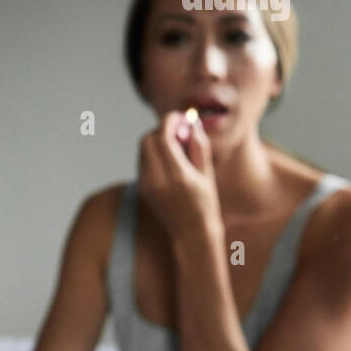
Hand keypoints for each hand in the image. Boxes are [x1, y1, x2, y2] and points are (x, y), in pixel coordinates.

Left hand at [137, 110, 221, 249]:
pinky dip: (153, 153)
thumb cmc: (206, 203)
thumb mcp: (207, 173)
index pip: (163, 137)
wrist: (191, 233)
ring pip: (143, 149)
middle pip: (147, 140)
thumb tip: (191, 122)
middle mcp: (157, 180)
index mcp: (177, 176)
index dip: (170, 122)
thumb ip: (198, 146)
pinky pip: (143, 160)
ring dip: (157, 140)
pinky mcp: (142, 188)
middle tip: (179, 129)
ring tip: (178, 146)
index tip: (180, 117)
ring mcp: (146, 185)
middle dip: (162, 130)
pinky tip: (170, 159)